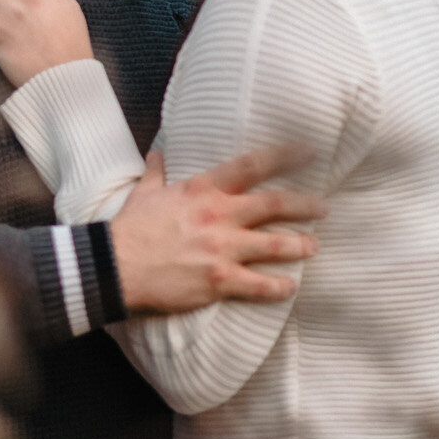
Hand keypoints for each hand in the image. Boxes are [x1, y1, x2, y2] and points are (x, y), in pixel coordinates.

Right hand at [110, 144, 325, 313]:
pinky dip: (278, 287)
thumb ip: (157, 172)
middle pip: (274, 204)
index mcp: (203, 189)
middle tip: (323, 208)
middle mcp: (218, 215)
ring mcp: (221, 249)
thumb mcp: (143, 193)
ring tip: (314, 246)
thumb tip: (158, 153)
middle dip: (304, 205)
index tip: (309, 151)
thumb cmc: (129, 228)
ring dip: (299, 245)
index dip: (285, 156)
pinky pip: (258, 285)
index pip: (252, 166)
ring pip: (274, 245)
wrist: (115, 266)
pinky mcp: (218, 280)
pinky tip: (291, 287)